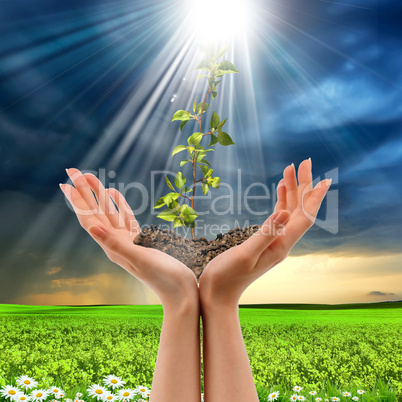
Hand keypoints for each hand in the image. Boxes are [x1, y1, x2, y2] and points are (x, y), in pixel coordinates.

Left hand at [60, 168, 197, 311]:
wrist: (180, 292)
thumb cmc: (163, 278)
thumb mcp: (140, 259)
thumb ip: (116, 244)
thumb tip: (91, 228)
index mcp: (112, 247)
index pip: (90, 220)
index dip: (77, 201)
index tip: (66, 183)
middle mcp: (116, 243)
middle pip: (95, 212)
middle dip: (84, 192)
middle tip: (73, 171)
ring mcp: (128, 241)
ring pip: (110, 212)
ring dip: (99, 195)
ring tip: (91, 177)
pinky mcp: (140, 240)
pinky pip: (125, 218)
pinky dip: (120, 205)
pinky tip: (116, 194)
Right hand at [199, 158, 330, 309]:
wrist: (219, 294)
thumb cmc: (227, 277)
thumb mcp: (245, 255)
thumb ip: (264, 234)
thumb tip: (283, 212)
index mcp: (281, 246)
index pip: (304, 218)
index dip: (314, 198)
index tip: (324, 179)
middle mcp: (282, 242)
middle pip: (299, 210)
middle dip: (303, 185)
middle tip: (304, 161)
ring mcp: (274, 241)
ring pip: (289, 211)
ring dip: (291, 190)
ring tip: (291, 168)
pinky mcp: (264, 240)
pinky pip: (278, 216)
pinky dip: (280, 200)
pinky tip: (280, 188)